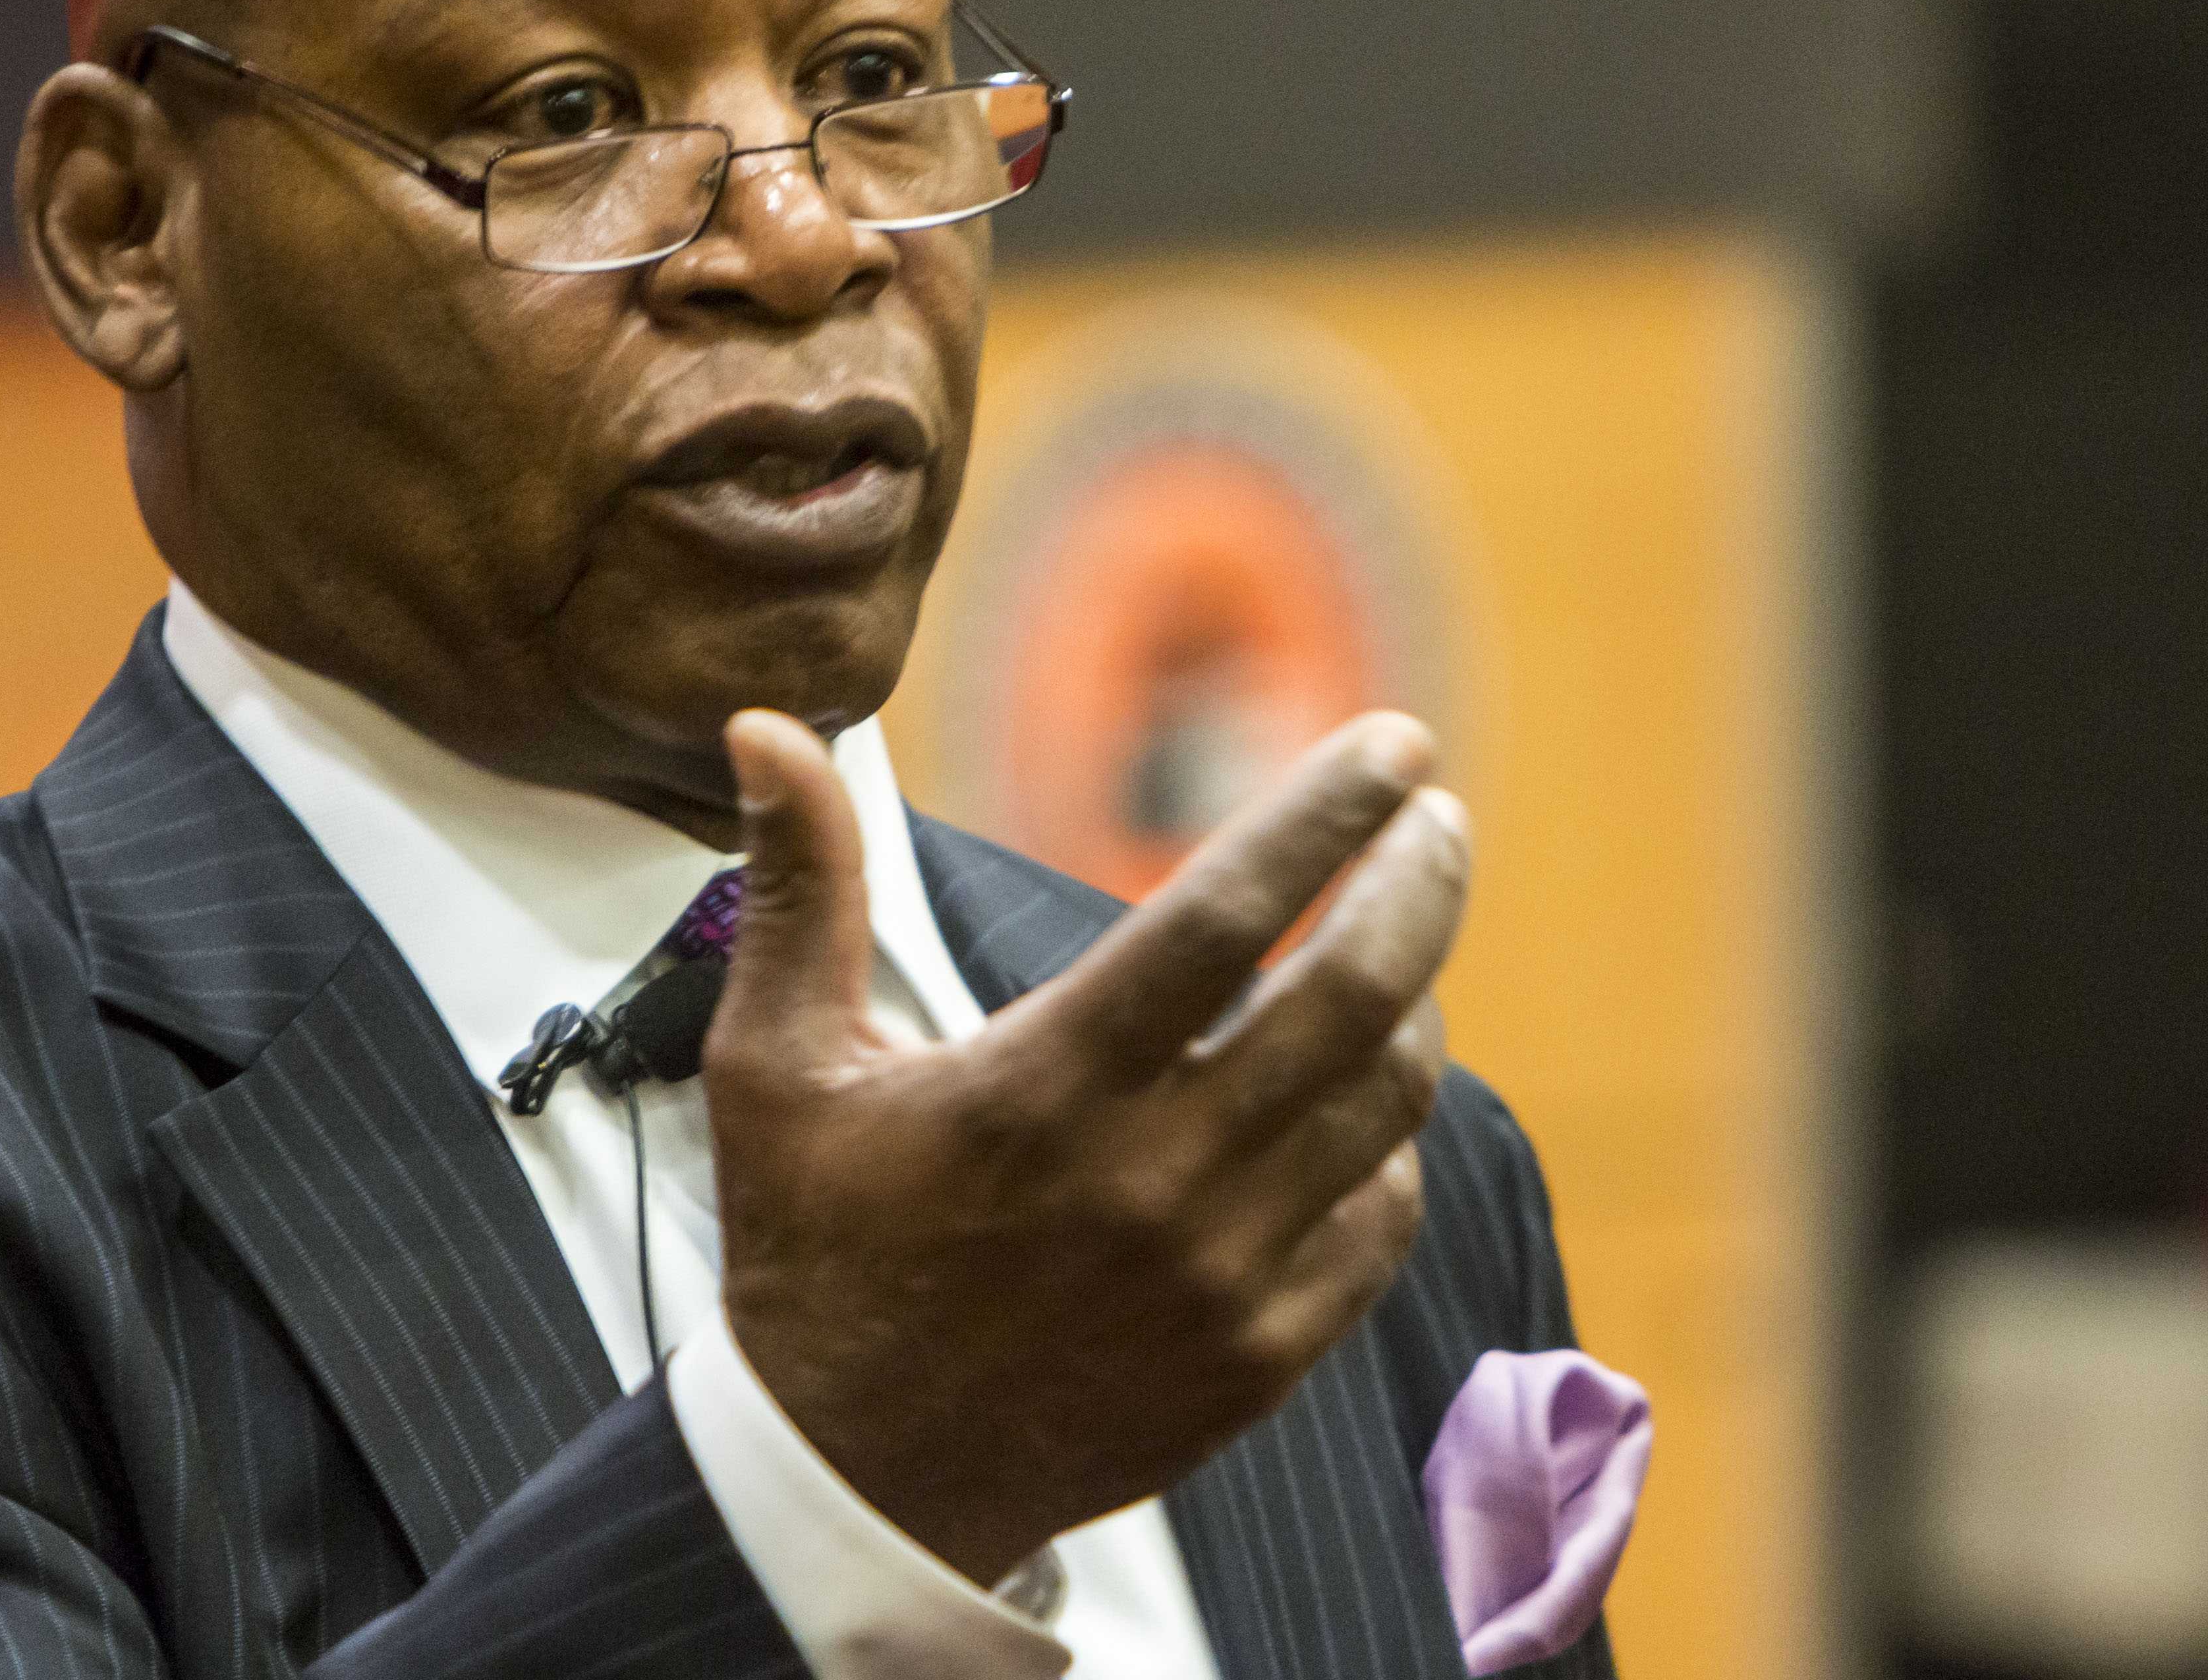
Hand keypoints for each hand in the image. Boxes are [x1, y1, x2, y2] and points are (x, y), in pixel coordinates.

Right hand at [705, 707, 1464, 1586]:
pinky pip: (1379, 1223)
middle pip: (1352, 1000)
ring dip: (1412, 1004)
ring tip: (1395, 946)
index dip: (1325, 812)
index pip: (1226, 916)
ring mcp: (1218, 1280)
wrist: (850, 1483)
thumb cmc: (813, 1247)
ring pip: (1385, 1106)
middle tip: (1442, 817)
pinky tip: (1359, 1101)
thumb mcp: (776, 1060)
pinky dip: (1388, 1143)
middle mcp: (1151, 1181)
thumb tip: (766, 725)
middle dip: (1420, 883)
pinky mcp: (1257, 1361)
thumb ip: (801, 883)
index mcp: (1041, 1088)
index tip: (1394, 742)